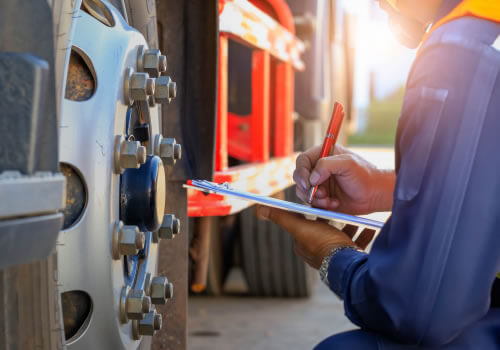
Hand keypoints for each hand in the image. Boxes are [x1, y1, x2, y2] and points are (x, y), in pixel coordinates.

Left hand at [256, 205, 375, 268]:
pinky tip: (369, 229)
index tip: (325, 200)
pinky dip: (362, 236)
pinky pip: (356, 245)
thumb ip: (281, 217)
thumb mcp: (299, 226)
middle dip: (336, 217)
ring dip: (350, 226)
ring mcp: (334, 256)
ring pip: (342, 236)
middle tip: (343, 207)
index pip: (308, 222)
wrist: (346, 264)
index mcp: (304, 243)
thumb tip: (259, 209)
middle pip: (326, 228)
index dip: (316, 210)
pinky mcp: (349, 259)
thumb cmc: (322, 244)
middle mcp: (317, 251)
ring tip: (358, 218)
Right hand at [293, 144, 394, 214]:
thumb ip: (327, 165)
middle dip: (307, 188)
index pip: (302, 160)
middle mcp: (318, 168)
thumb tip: (312, 178)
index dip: (302, 172)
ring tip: (330, 199)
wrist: (374, 195)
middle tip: (320, 193)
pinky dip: (320, 205)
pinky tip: (334, 203)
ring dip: (314, 198)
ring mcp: (319, 183)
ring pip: (303, 191)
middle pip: (299, 176)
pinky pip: (311, 202)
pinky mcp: (321, 197)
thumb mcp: (348, 164)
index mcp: (323, 154)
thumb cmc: (364, 175)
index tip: (308, 184)